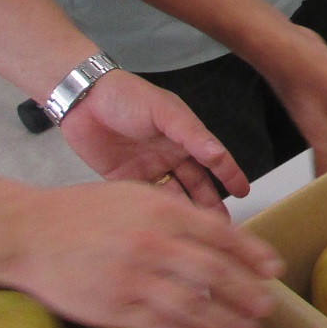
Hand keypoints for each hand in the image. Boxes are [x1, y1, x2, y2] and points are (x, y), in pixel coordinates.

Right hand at [0, 180, 284, 327]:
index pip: (222, 236)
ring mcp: (133, 278)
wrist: (28, 232)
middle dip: (248, 292)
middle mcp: (153, 244)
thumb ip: (177, 214)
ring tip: (249, 325)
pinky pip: (165, 324)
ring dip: (228, 318)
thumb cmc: (82, 212)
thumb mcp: (136, 195)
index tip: (272, 269)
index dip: (252, 256)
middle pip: (216, 273)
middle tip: (268, 304)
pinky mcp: (115, 308)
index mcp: (163, 211)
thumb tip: (218, 236)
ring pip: (194, 305)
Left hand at [58, 71, 250, 208]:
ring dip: (184, 211)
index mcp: (183, 136)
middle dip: (209, 203)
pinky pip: (143, 199)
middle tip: (222, 224)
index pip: (212, 159)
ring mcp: (147, 168)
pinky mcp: (123, 179)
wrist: (82, 100)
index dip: (229, 174)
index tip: (244, 191)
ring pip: (172, 195)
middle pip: (195, 183)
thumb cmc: (127, 96)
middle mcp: (169, 154)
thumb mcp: (165, 111)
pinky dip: (154, 212)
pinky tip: (163, 226)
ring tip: (196, 232)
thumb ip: (191, 134)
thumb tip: (219, 154)